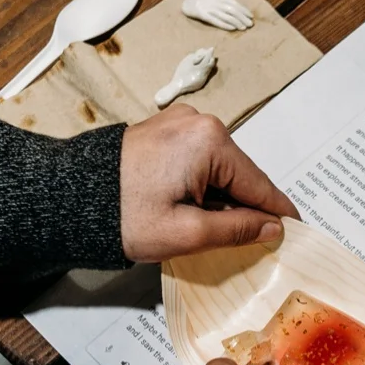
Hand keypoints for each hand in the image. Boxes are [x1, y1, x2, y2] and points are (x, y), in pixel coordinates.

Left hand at [118, 105, 300, 261]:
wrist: (68, 196)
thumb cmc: (121, 214)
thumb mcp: (188, 233)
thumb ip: (237, 230)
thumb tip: (271, 227)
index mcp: (210, 141)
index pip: (259, 184)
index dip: (277, 213)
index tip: (295, 231)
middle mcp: (199, 122)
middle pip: (240, 174)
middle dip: (244, 207)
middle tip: (244, 242)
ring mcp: (180, 123)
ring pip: (220, 169)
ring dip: (220, 198)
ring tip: (205, 228)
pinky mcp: (164, 131)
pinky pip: (199, 160)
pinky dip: (202, 185)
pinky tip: (190, 209)